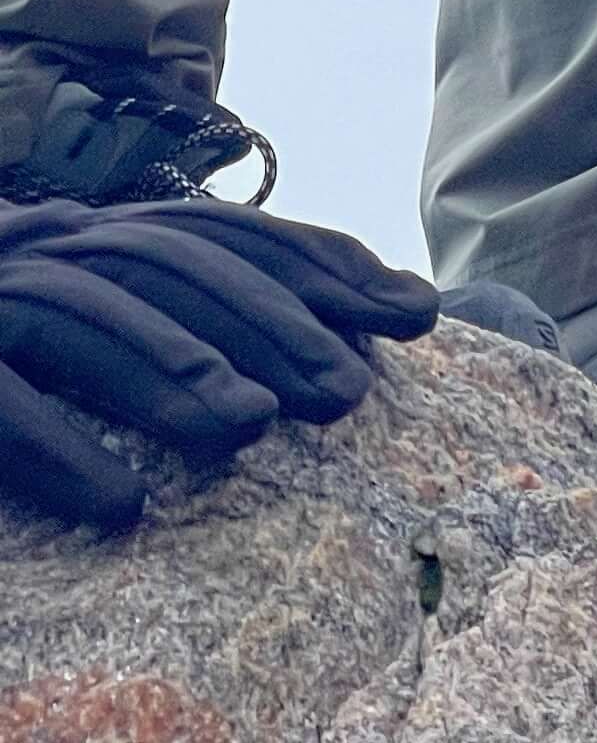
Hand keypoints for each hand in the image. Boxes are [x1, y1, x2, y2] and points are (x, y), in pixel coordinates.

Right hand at [0, 195, 436, 528]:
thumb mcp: (73, 314)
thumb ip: (161, 317)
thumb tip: (293, 368)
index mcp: (83, 234)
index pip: (218, 233)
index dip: (317, 263)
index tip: (412, 315)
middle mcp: (37, 247)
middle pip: (166, 264)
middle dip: (267, 319)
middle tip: (348, 395)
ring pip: (85, 319)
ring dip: (172, 371)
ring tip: (251, 432)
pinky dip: (54, 449)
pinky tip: (116, 510)